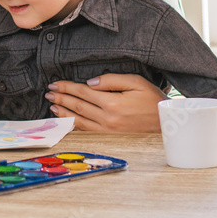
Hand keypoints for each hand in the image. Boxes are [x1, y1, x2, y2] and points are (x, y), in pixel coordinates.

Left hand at [45, 74, 166, 131]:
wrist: (168, 124)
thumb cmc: (153, 101)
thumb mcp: (137, 83)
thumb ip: (112, 80)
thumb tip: (89, 83)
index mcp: (112, 103)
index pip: (83, 92)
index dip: (67, 87)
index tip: (55, 84)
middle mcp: (107, 119)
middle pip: (78, 106)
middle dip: (61, 98)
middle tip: (48, 93)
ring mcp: (108, 130)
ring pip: (79, 121)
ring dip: (64, 112)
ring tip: (53, 106)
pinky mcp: (110, 137)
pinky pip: (87, 132)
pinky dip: (74, 126)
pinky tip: (67, 121)